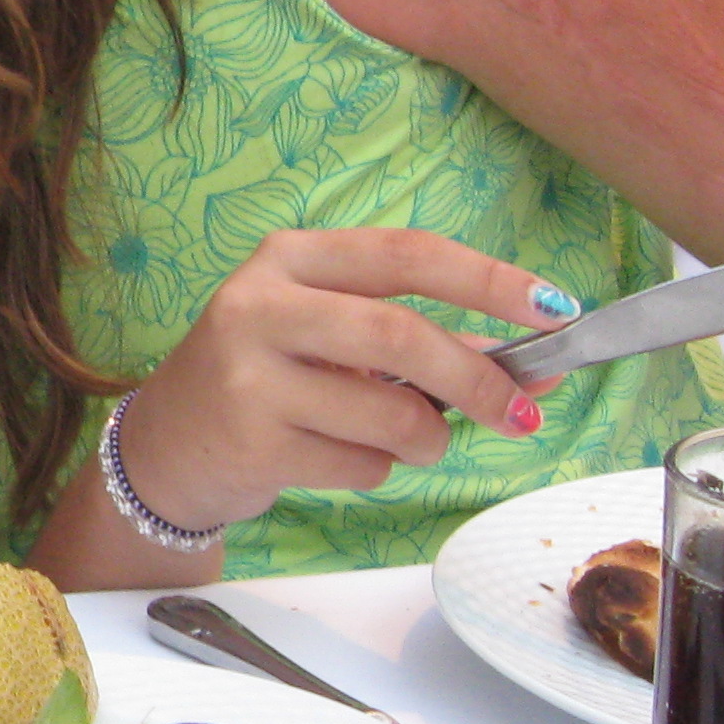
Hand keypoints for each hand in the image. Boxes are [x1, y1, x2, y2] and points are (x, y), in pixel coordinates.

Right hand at [110, 230, 578, 534]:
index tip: (557, 310)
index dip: (489, 281)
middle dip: (476, 379)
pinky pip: (360, 463)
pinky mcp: (251, 440)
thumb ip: (427, 342)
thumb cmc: (269, 379)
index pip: (406, 255)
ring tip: (407, 440)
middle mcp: (260, 305)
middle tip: (520, 413)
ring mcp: (249, 375)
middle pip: (400, 333)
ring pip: (390, 412)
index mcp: (289, 259)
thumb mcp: (331, 335)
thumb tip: (541, 371)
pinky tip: (333, 456)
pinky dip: (375, 469)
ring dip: (425, 439)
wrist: (166, 445)